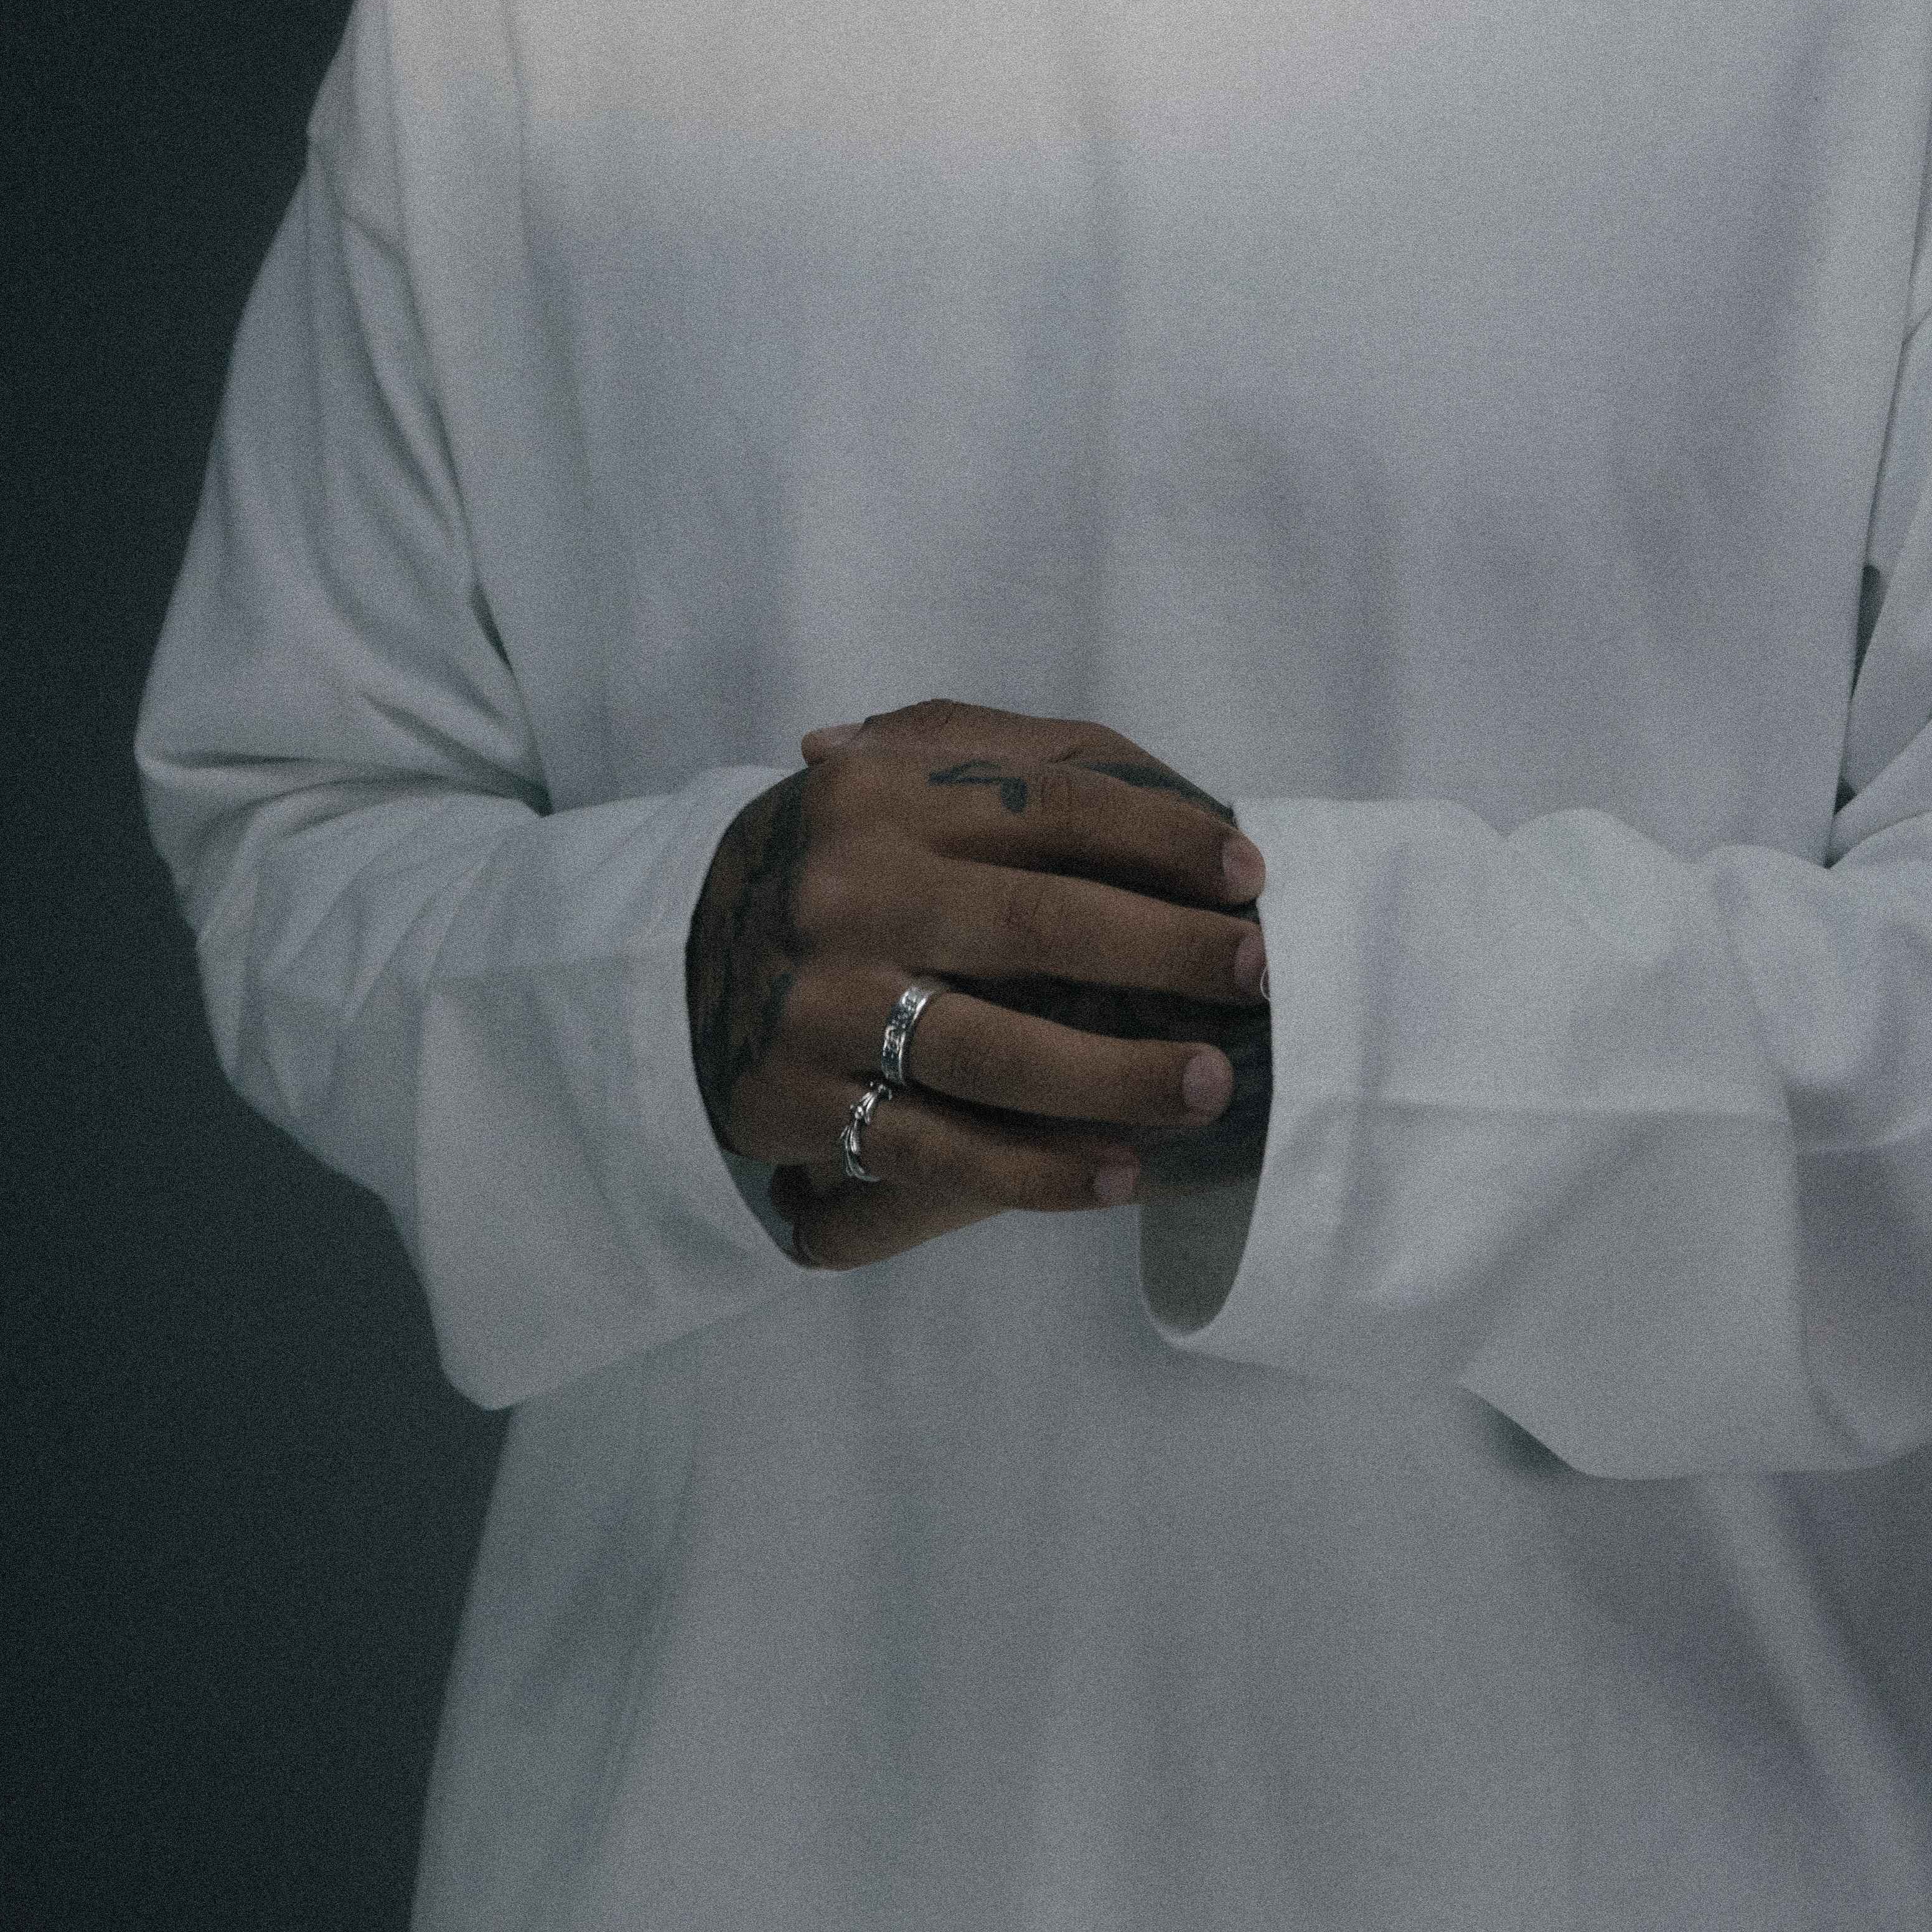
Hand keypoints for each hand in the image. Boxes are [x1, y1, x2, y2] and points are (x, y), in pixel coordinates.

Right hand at [684, 699, 1266, 1273]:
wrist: (673, 960)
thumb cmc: (841, 863)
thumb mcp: (900, 781)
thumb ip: (1012, 759)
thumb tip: (1162, 784)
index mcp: (885, 793)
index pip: (1052, 802)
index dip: (1164, 836)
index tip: (1249, 873)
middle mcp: (850, 889)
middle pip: (1042, 924)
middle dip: (1168, 952)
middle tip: (1258, 975)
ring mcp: (824, 1002)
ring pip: (1000, 1053)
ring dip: (1124, 1076)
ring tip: (1212, 1086)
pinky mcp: (804, 1101)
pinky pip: (945, 1151)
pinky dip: (1043, 1171)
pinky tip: (1123, 1172)